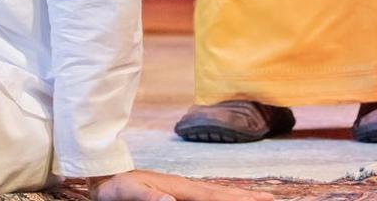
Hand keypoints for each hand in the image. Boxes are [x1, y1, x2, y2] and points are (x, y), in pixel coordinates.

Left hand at [92, 169, 274, 200]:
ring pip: (218, 196)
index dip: (239, 199)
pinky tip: (226, 199)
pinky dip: (221, 199)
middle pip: (224, 194)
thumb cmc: (116, 186)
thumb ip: (149, 197)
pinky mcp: (177, 196)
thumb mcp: (129, 192)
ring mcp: (184, 193)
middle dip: (247, 197)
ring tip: (259, 199)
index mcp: (181, 188)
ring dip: (237, 198)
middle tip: (273, 199)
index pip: (216, 196)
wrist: (103, 178)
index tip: (263, 200)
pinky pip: (206, 199)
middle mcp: (187, 190)